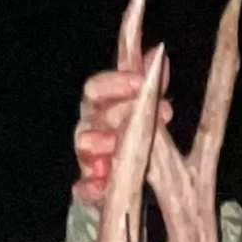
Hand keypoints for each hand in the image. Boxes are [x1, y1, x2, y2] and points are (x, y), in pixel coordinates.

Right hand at [72, 54, 170, 205]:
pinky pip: (83, 188)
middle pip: (94, 114)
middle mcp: (89, 128)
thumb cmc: (130, 134)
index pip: (96, 88)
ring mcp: (86, 159)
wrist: (122, 179)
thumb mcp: (142, 107)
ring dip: (102, 143)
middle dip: (119, 112)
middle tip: (148, 116)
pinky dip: (91, 187)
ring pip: (84, 145)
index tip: (139, 81)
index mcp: (100, 107)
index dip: (115, 83)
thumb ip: (148, 82)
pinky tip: (102, 185)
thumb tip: (158, 52)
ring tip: (119, 145)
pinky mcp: (88, 189)